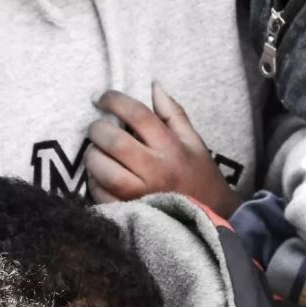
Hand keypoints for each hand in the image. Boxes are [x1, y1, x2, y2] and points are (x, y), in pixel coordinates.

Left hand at [85, 83, 241, 217]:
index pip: (138, 115)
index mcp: (171, 148)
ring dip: (92, 156)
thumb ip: (174, 113)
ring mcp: (142, 195)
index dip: (114, 100)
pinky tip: (99, 176)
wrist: (213, 221)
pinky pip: (101, 196)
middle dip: (97, 129)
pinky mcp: (131, 214)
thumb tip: (154, 86)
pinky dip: (94, 183)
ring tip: (95, 151)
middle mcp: (156, 170)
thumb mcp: (194, 142)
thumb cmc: (200, 177)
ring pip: (104, 171)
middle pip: (116, 142)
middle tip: (96, 127)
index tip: (102, 97)